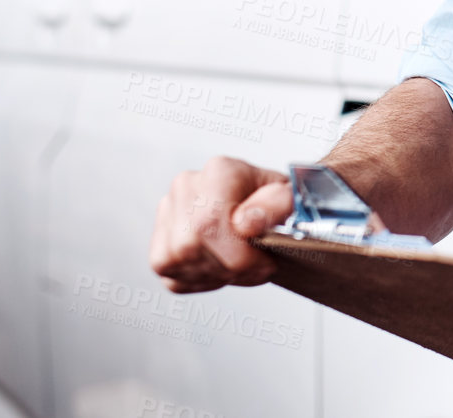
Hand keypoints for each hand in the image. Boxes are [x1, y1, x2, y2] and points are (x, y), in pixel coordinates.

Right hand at [149, 156, 291, 292]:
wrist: (266, 208)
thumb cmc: (277, 202)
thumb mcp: (292, 198)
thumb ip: (277, 205)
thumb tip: (244, 222)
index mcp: (219, 171)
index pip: (210, 221)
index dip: (239, 253)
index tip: (265, 259)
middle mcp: (185, 187)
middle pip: (193, 245)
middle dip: (233, 267)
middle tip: (259, 265)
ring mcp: (166, 217)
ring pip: (180, 264)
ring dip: (221, 275)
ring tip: (244, 264)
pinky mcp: (159, 249)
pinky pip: (175, 280)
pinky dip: (205, 282)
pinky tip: (225, 267)